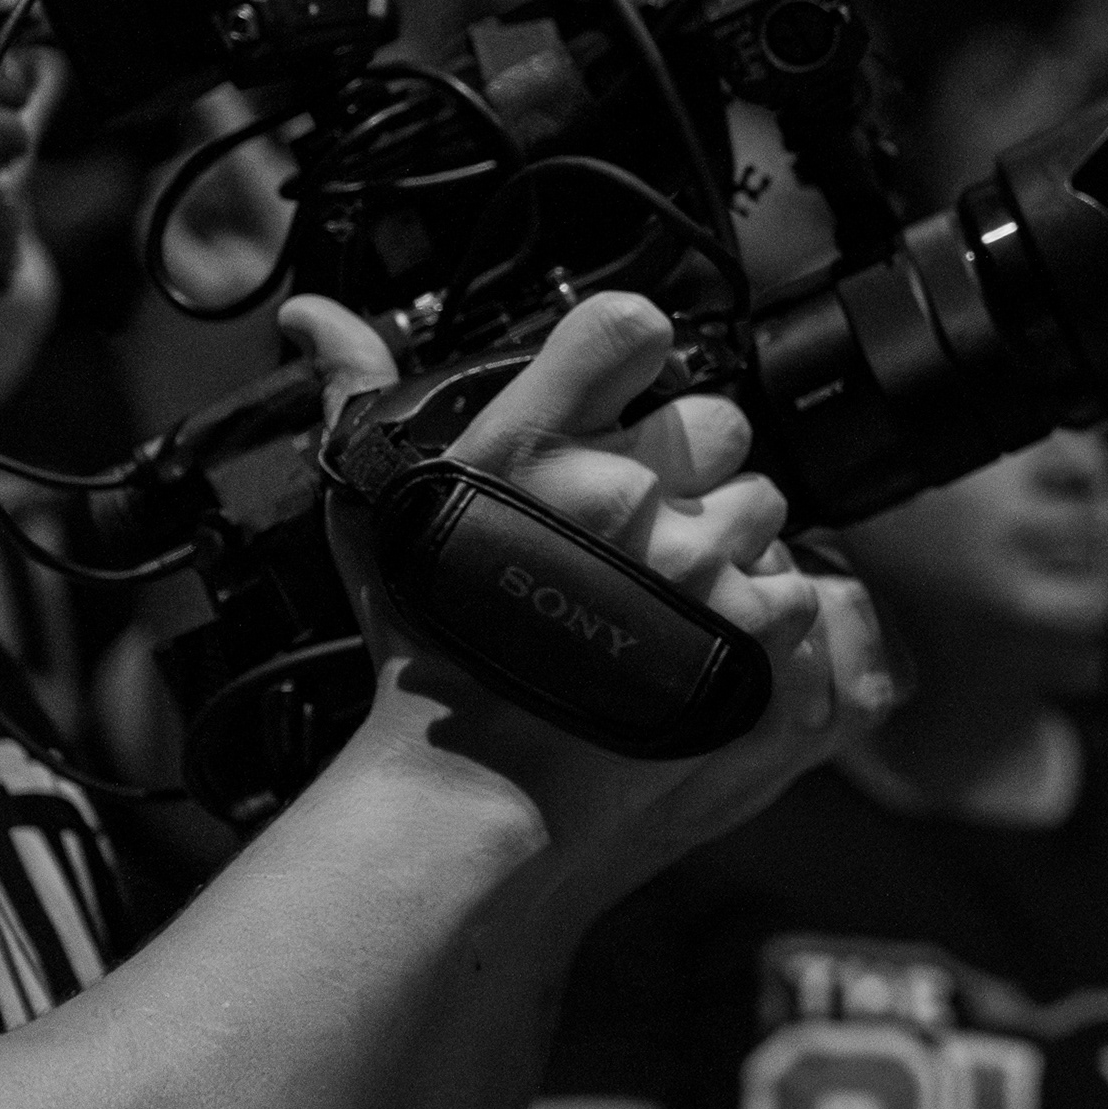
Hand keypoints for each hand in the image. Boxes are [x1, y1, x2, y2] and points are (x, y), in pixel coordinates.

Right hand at [287, 290, 897, 899]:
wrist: (478, 790)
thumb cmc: (427, 654)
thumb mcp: (381, 516)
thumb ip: (359, 398)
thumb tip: (313, 319)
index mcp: (531, 446)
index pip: (628, 324)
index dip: (631, 350)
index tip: (620, 386)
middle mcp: (620, 493)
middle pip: (715, 418)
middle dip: (686, 466)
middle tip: (636, 529)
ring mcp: (694, 561)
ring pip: (760, 501)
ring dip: (725, 541)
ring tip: (660, 598)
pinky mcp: (752, 629)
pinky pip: (793, 580)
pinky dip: (761, 613)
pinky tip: (695, 641)